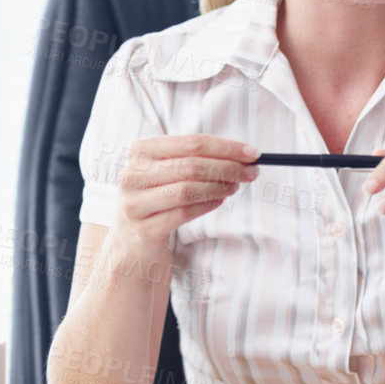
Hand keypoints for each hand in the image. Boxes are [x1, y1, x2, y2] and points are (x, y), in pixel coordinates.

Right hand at [113, 135, 258, 253]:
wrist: (131, 240)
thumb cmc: (158, 198)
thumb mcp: (168, 171)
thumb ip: (197, 159)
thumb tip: (244, 155)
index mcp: (140, 151)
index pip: (191, 143)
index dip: (225, 147)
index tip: (253, 153)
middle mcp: (133, 174)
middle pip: (191, 166)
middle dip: (228, 168)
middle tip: (251, 172)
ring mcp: (135, 203)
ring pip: (188, 190)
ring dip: (219, 187)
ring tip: (234, 187)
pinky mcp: (143, 230)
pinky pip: (184, 214)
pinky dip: (207, 206)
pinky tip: (219, 201)